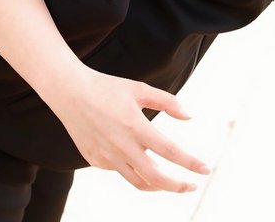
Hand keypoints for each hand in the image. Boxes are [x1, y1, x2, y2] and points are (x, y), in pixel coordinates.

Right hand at [42, 68, 209, 192]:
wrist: (68, 92)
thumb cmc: (106, 88)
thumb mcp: (139, 88)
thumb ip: (167, 102)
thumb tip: (189, 116)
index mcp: (135, 126)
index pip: (170, 151)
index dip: (191, 163)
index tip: (206, 169)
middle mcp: (121, 146)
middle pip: (156, 178)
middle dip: (178, 186)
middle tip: (192, 185)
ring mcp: (106, 156)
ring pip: (138, 182)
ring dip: (158, 186)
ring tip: (170, 183)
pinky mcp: (95, 160)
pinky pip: (119, 171)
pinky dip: (133, 170)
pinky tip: (137, 160)